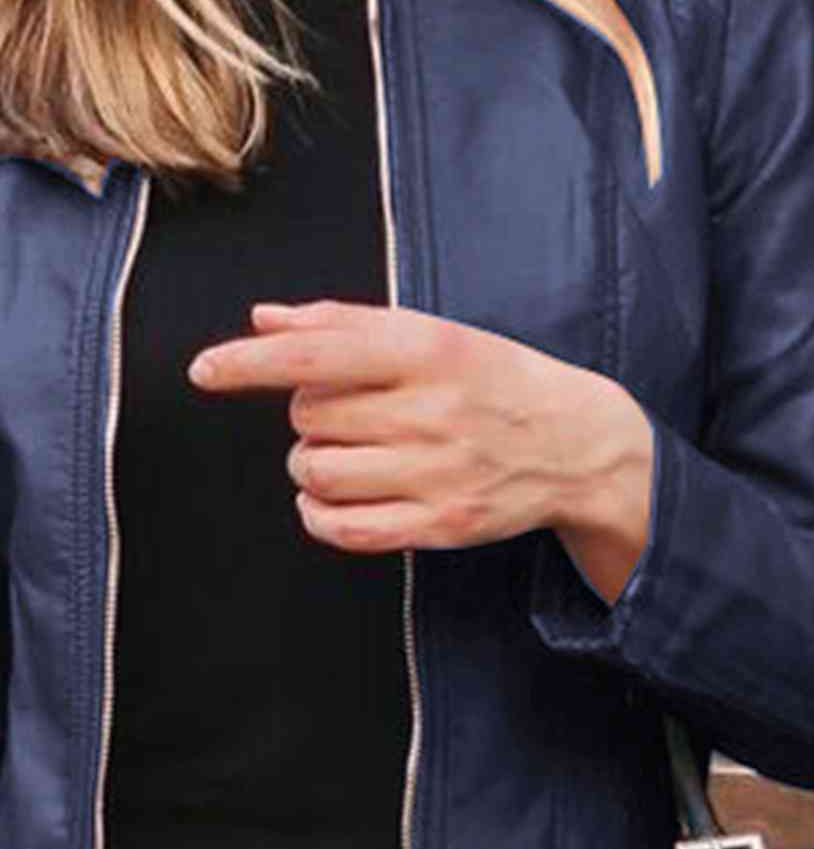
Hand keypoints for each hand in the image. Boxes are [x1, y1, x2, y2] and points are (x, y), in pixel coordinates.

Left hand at [186, 300, 652, 601]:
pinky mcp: (441, 524)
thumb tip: (262, 319)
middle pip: (309, 416)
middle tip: (351, 413)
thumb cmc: (493, 379)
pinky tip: (335, 498)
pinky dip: (319, 514)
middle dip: (310, 414)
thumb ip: (346, 323)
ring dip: (313, 463)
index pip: (315, 356)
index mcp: (429, 352)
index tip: (203, 369)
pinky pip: (343, 528)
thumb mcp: (434, 333)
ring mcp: (438, 472)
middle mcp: (433, 411)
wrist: (576, 443)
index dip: (248, 363)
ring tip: (350, 453)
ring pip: (317, 472)